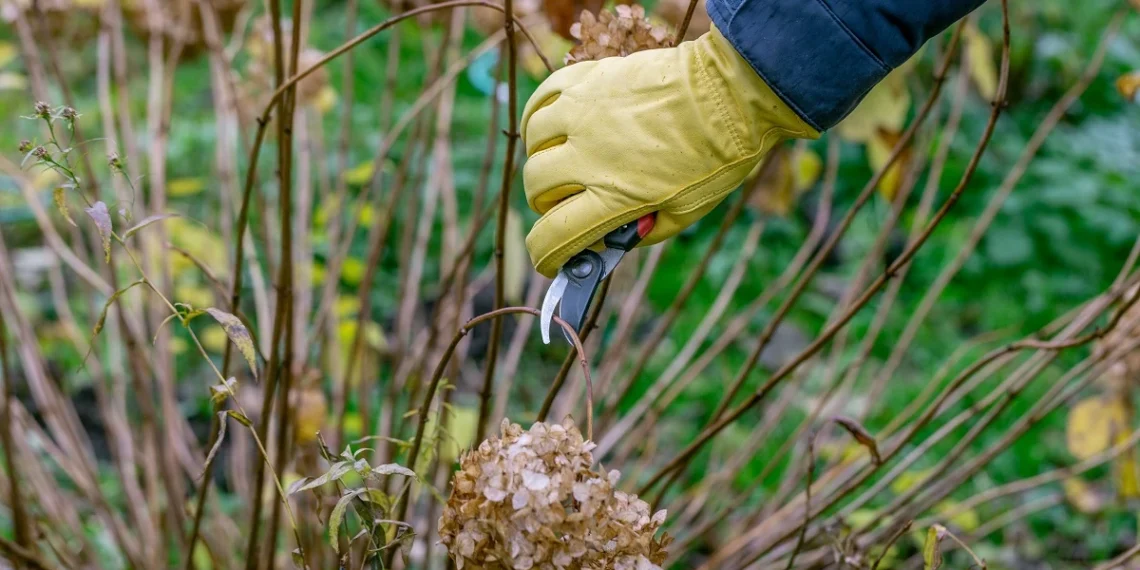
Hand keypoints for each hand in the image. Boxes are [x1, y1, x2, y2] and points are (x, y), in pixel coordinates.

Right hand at [520, 24, 818, 277]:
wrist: (732, 92)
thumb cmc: (717, 156)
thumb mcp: (683, 213)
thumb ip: (641, 232)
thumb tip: (607, 239)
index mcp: (616, 196)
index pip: (553, 236)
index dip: (546, 255)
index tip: (551, 258)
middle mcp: (590, 156)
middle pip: (535, 188)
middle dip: (545, 204)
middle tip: (566, 203)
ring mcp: (584, 114)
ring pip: (533, 143)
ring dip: (542, 159)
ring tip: (563, 160)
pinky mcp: (588, 81)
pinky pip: (541, 100)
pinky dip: (538, 118)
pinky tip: (553, 127)